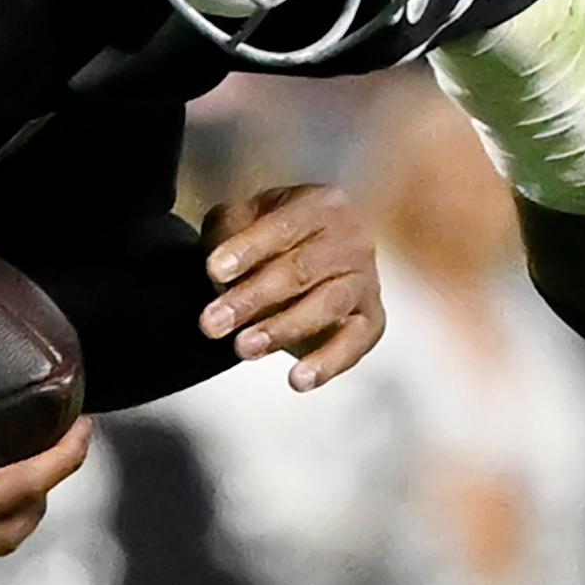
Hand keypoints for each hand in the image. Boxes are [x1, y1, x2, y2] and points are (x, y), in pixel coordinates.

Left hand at [199, 182, 382, 387]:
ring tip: (244, 348)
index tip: (214, 270)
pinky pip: (355, 343)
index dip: (247, 249)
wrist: (311, 261)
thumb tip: (220, 262)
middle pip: (300, 270)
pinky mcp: (372, 319)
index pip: (282, 226)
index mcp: (320, 205)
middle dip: (252, 299)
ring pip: (326, 305)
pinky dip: (328, 363)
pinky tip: (298, 379)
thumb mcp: (245, 220)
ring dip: (282, 329)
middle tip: (212, 323)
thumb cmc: (274, 238)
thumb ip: (230, 230)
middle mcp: (351, 238)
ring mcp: (366, 279)